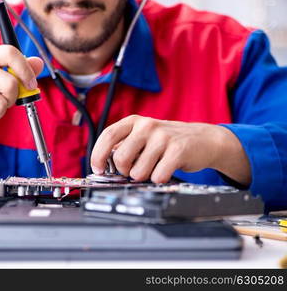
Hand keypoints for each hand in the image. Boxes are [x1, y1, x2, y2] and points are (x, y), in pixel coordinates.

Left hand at [91, 115, 250, 184]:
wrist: (202, 139)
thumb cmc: (167, 141)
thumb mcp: (143, 137)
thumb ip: (124, 146)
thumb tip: (104, 165)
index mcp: (134, 122)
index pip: (107, 136)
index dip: (98, 155)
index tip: (98, 169)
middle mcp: (147, 126)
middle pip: (121, 158)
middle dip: (124, 171)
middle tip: (134, 171)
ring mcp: (163, 137)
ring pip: (138, 171)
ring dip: (143, 177)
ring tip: (153, 168)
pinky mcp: (178, 150)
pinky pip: (157, 176)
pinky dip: (159, 179)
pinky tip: (165, 170)